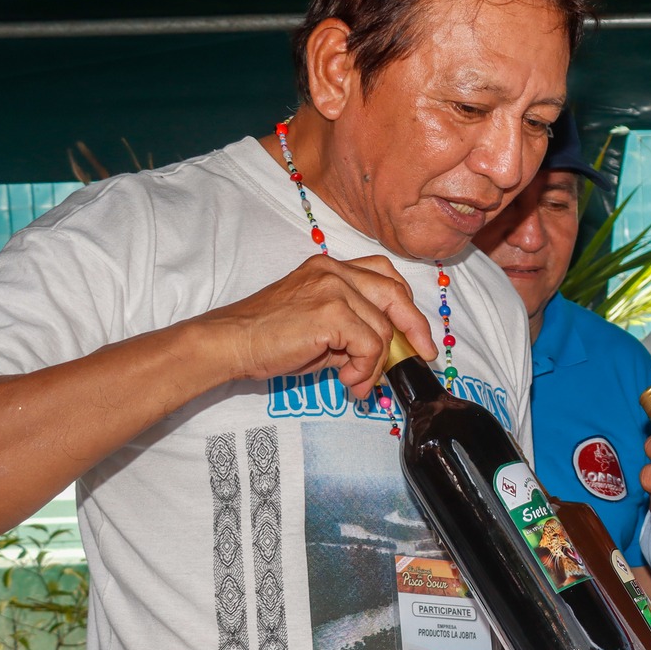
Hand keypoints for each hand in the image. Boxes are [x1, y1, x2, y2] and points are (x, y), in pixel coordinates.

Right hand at [198, 253, 436, 399]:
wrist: (231, 342)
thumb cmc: (267, 338)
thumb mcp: (318, 326)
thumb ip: (352, 328)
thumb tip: (383, 352)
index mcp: (330, 267)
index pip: (384, 276)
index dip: (405, 306)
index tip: (416, 334)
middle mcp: (334, 270)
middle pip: (395, 294)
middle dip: (414, 328)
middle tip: (419, 356)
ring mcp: (333, 288)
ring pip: (383, 329)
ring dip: (375, 364)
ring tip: (355, 381)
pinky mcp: (331, 312)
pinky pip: (370, 345)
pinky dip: (365, 369)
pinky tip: (348, 380)